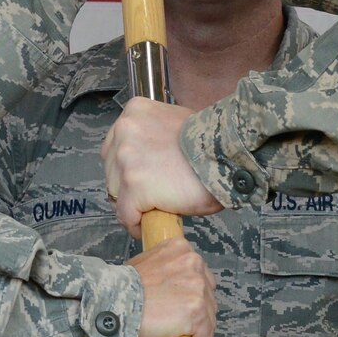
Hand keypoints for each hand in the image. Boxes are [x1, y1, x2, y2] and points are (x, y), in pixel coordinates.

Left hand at [100, 98, 223, 236]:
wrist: (226, 154)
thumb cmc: (211, 143)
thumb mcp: (176, 123)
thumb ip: (154, 136)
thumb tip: (148, 160)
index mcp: (135, 112)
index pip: (115, 147)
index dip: (127, 168)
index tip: (141, 180)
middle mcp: (124, 130)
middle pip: (112, 170)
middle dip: (128, 187)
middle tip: (150, 196)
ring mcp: (126, 159)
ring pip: (116, 194)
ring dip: (133, 205)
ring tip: (154, 209)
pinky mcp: (134, 185)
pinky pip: (126, 215)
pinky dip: (137, 224)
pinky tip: (151, 223)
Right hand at [126, 233, 216, 336]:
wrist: (115, 302)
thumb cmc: (122, 289)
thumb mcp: (144, 264)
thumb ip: (163, 270)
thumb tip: (167, 287)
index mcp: (180, 249)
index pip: (197, 272)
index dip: (191, 291)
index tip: (184, 304)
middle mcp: (193, 263)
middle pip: (207, 292)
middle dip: (197, 309)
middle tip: (181, 322)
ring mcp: (198, 287)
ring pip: (209, 314)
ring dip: (199, 328)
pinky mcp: (197, 311)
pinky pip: (205, 334)